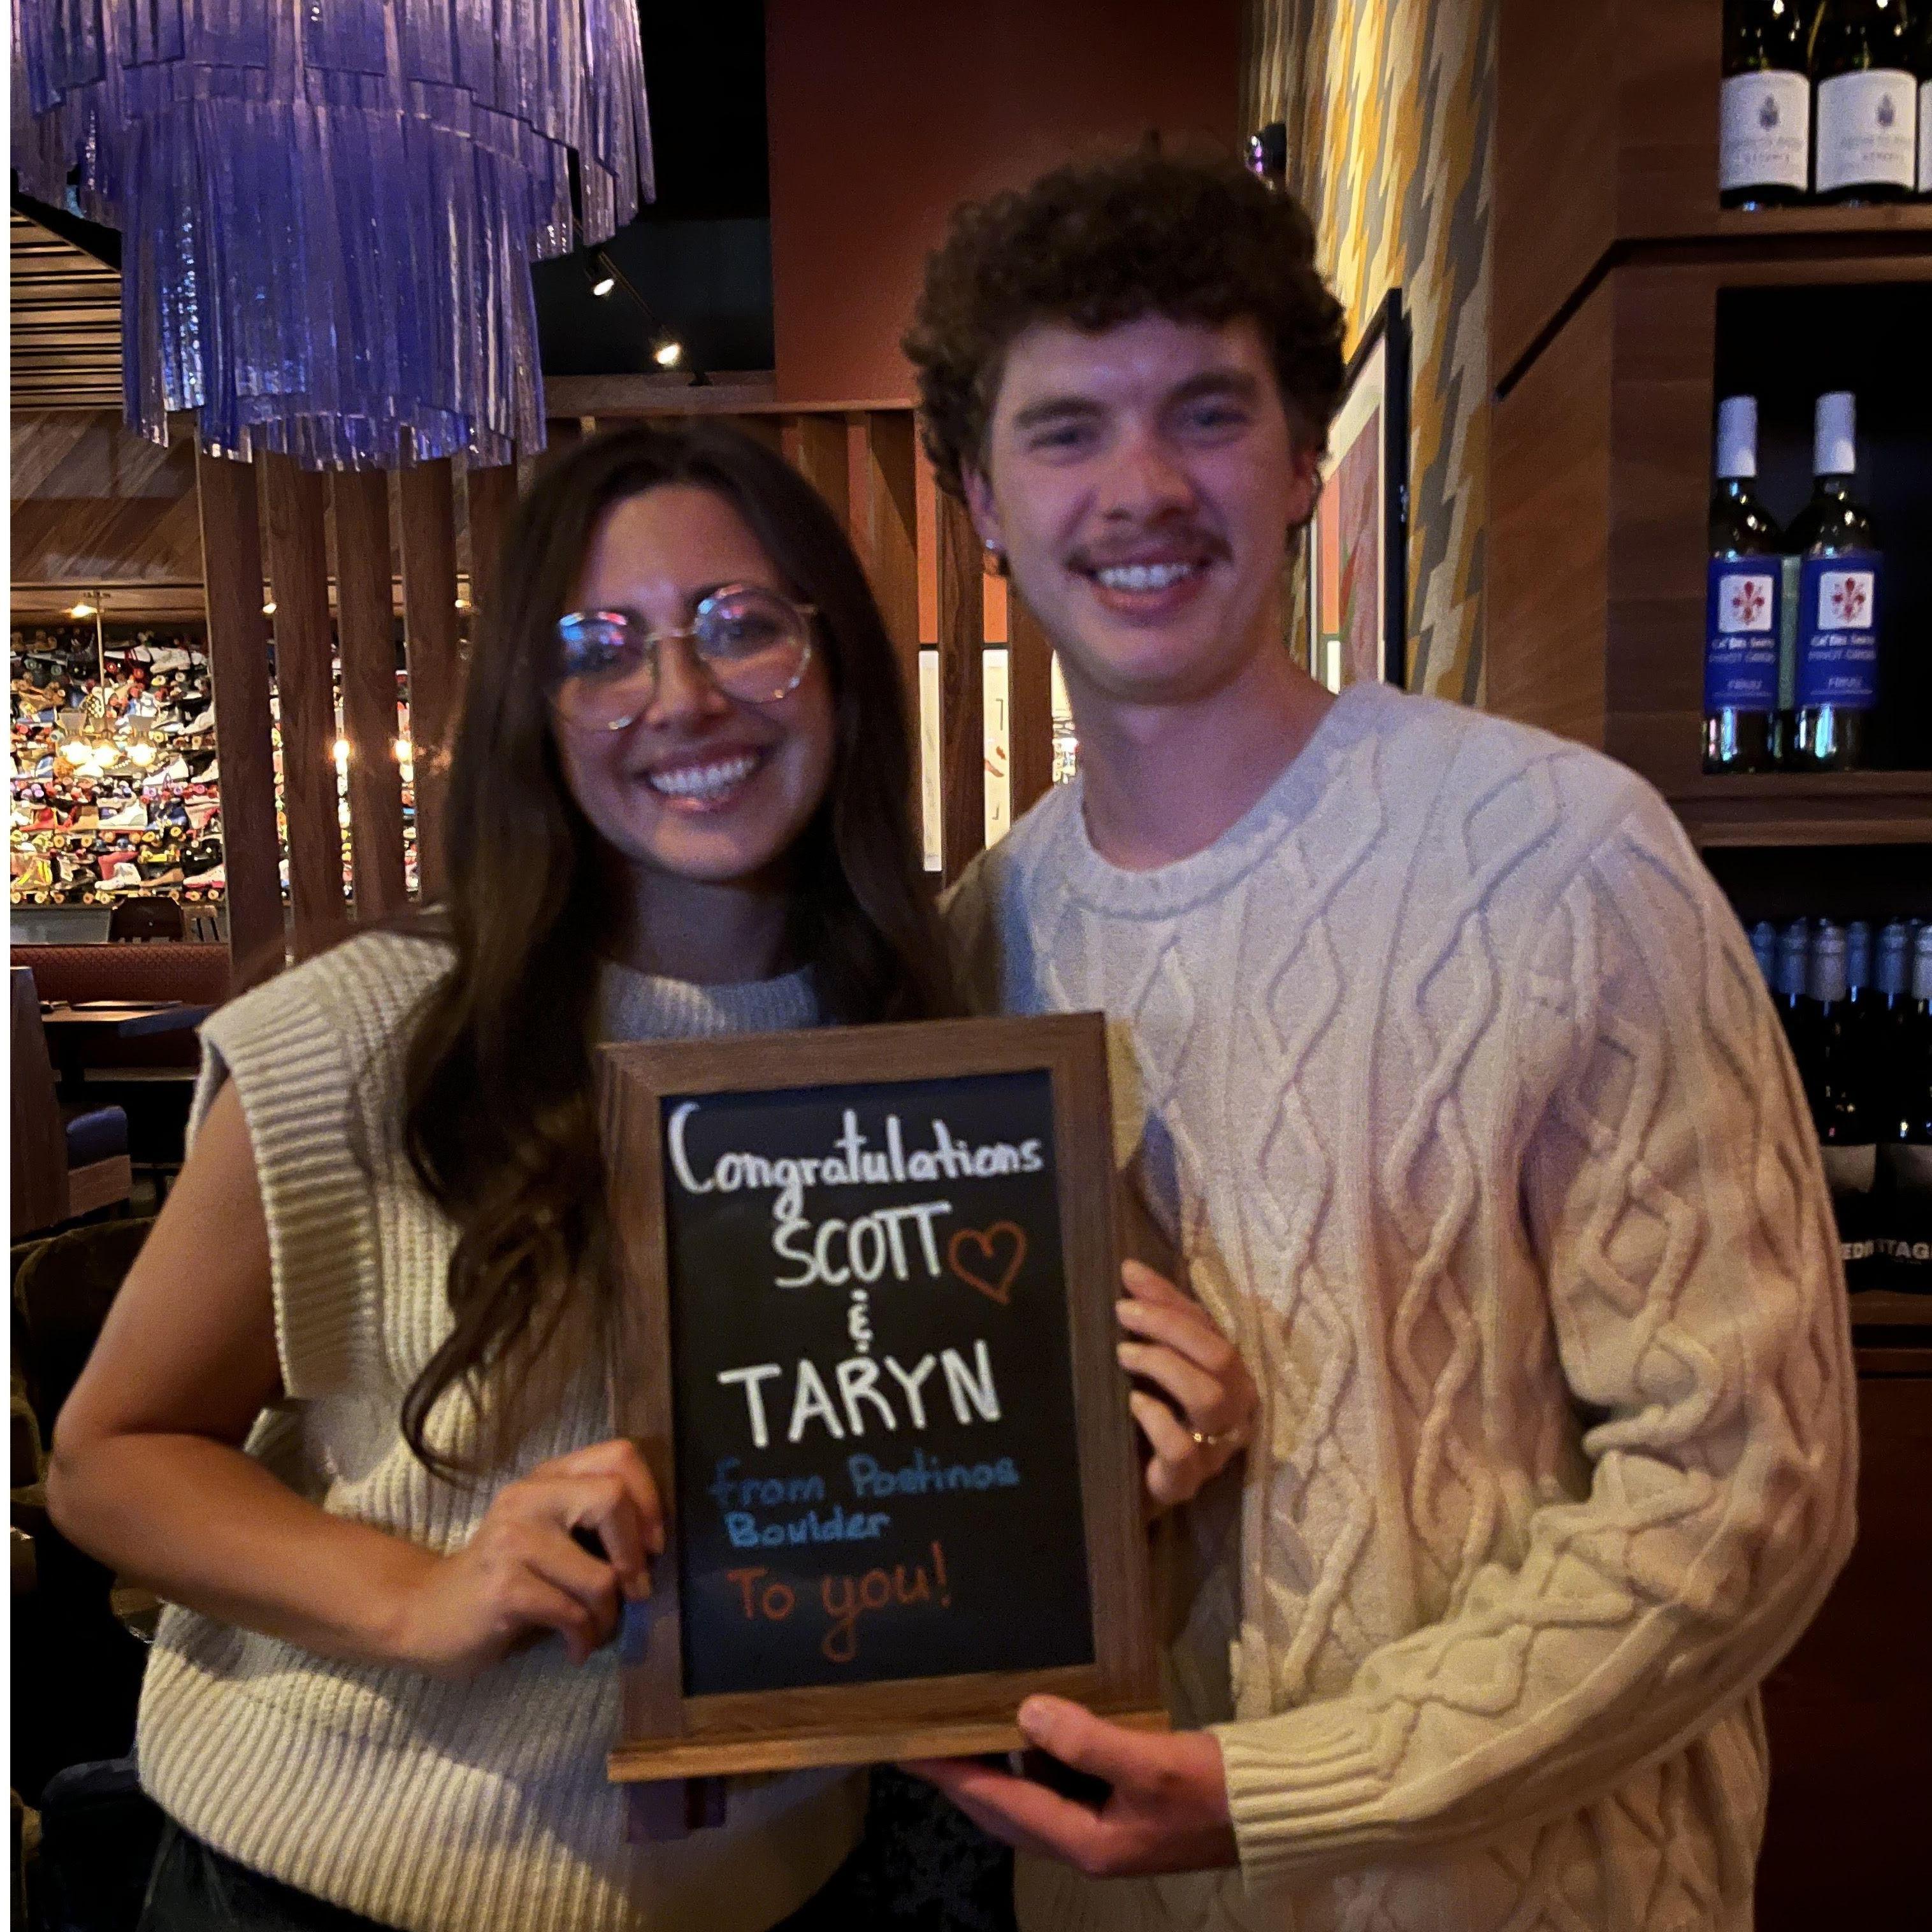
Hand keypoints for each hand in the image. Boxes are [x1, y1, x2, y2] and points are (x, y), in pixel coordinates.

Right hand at [389, 1438, 662, 1677]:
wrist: (426, 1614)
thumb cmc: (505, 1578)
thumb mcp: (548, 1535)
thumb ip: (593, 1523)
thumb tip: (658, 1547)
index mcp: (547, 1478)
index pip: (619, 1455)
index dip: (649, 1498)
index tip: (652, 1544)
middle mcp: (528, 1498)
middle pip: (612, 1499)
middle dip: (635, 1556)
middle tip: (634, 1591)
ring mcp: (512, 1540)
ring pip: (600, 1576)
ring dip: (609, 1616)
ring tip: (595, 1629)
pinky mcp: (504, 1588)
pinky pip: (572, 1614)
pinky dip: (584, 1638)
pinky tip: (574, 1647)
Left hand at [906, 1695, 1237, 1877]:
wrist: (1270, 1811)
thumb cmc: (1213, 1791)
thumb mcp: (1152, 1762)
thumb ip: (1087, 1740)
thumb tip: (1026, 1714)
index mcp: (1084, 1843)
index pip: (1000, 1804)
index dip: (952, 1776)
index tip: (909, 1750)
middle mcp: (1083, 1843)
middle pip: (1004, 1809)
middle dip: (962, 1776)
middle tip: (924, 1735)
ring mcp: (1100, 1828)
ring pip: (1028, 1798)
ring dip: (996, 1768)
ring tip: (965, 1723)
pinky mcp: (1117, 1809)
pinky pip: (1057, 1787)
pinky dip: (1034, 1761)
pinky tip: (1028, 1726)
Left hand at [1116, 1261, 1255, 1508]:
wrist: (1121, 1489)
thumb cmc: (1143, 1418)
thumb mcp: (1149, 1364)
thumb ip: (1152, 1321)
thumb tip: (1130, 1268)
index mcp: (1228, 1377)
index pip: (1211, 1327)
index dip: (1172, 1298)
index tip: (1127, 1278)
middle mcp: (1233, 1412)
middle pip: (1221, 1357)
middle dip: (1170, 1326)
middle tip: (1123, 1313)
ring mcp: (1213, 1451)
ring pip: (1210, 1398)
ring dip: (1165, 1365)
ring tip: (1124, 1354)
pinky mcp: (1185, 1484)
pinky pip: (1183, 1450)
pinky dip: (1158, 1419)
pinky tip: (1134, 1404)